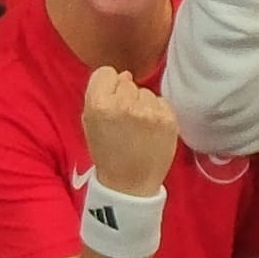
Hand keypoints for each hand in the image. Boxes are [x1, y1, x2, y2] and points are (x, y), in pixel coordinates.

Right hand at [79, 63, 179, 198]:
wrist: (130, 184)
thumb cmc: (107, 154)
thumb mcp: (90, 122)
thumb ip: (100, 94)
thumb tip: (124, 75)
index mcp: (100, 104)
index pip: (106, 72)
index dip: (108, 86)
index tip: (110, 101)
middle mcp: (125, 104)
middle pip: (127, 81)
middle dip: (126, 96)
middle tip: (125, 121)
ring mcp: (149, 111)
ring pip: (146, 91)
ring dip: (143, 105)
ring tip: (139, 129)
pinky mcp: (168, 118)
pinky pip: (161, 102)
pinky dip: (157, 113)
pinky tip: (151, 131)